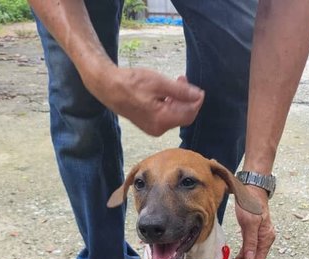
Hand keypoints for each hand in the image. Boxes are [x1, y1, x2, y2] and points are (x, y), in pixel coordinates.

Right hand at [84, 64, 204, 135]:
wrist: (109, 87)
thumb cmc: (131, 83)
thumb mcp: (159, 83)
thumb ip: (181, 91)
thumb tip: (198, 95)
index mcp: (162, 120)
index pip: (189, 115)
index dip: (196, 102)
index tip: (199, 89)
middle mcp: (159, 129)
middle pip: (183, 117)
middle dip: (188, 100)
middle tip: (184, 80)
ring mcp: (154, 128)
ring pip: (175, 116)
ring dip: (179, 100)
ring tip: (175, 82)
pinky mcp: (150, 125)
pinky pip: (167, 116)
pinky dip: (170, 104)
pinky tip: (167, 92)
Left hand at [234, 186, 275, 258]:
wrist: (254, 188)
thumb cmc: (251, 203)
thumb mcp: (249, 222)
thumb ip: (250, 241)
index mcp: (266, 239)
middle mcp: (266, 239)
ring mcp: (262, 236)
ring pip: (253, 257)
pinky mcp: (256, 233)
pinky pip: (250, 249)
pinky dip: (244, 258)